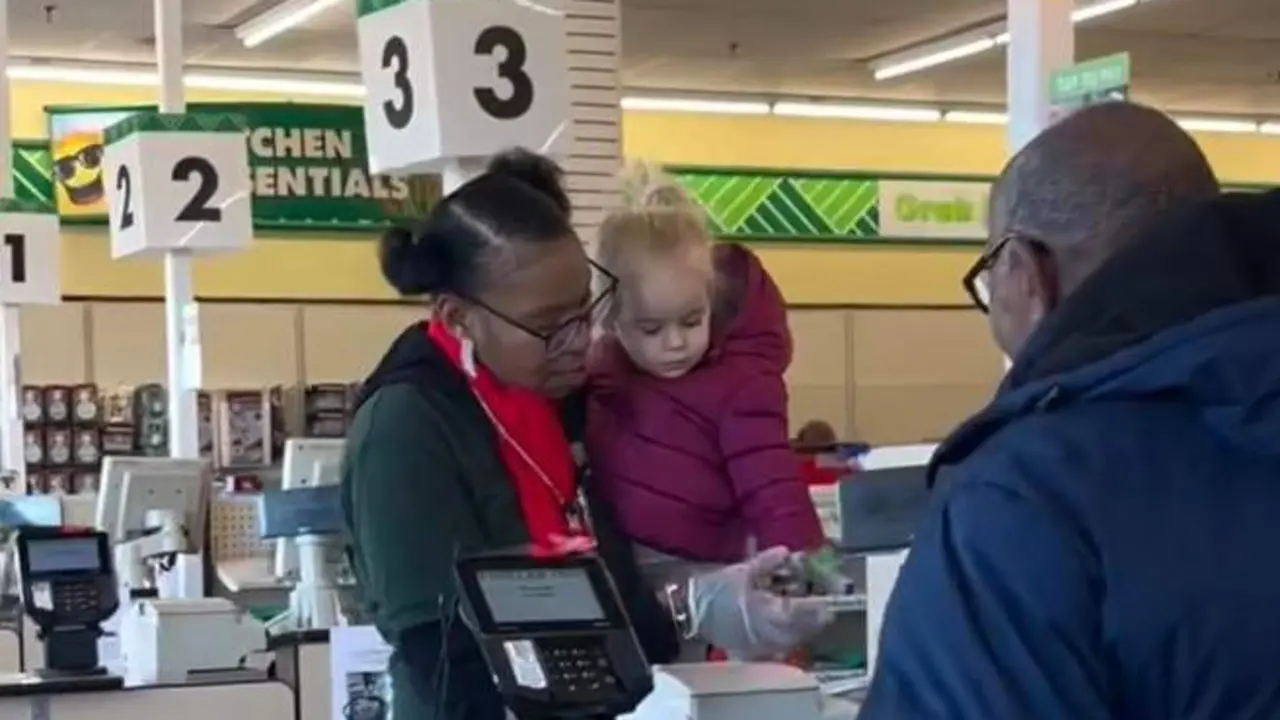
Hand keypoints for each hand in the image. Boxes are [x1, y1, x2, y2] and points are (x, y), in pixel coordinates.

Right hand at [687, 546, 833, 659]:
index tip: (829, 600)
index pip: (802, 612)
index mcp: (767, 611)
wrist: (688, 613)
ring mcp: (760, 646)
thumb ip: (766, 562)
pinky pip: (777, 647)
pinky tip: (786, 627)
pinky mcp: (752, 652)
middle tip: (822, 607)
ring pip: (791, 641)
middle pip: (801, 630)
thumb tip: (788, 552)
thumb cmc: (713, 589)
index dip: (818, 607)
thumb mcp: (741, 570)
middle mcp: (768, 633)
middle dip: (814, 619)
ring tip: (808, 616)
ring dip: (802, 629)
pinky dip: (787, 637)